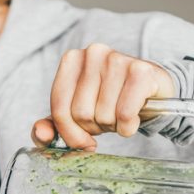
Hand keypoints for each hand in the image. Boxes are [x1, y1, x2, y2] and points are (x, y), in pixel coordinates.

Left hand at [32, 42, 176, 149]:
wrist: (153, 92)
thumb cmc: (111, 101)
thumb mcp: (78, 114)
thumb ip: (53, 126)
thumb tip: (41, 134)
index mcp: (72, 60)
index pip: (59, 108)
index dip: (70, 133)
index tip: (83, 140)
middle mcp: (93, 53)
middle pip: (80, 113)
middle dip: (94, 128)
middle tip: (108, 120)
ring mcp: (117, 59)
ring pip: (103, 115)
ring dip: (114, 126)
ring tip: (122, 115)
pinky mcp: (141, 71)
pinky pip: (125, 114)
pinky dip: (128, 126)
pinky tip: (134, 118)